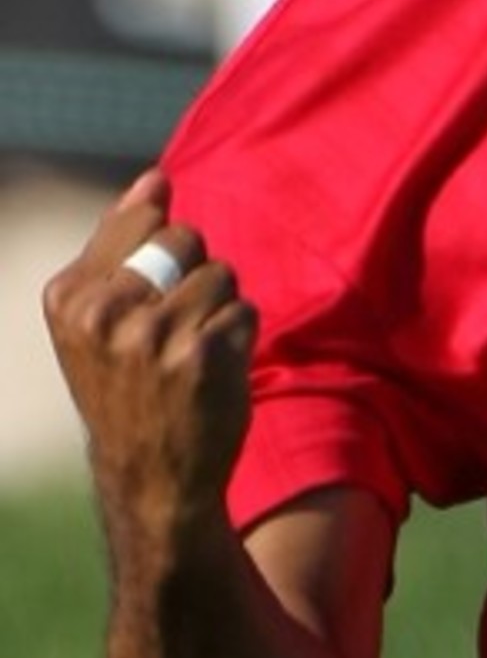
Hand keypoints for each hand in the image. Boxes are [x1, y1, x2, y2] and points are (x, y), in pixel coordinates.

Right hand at [43, 166, 257, 525]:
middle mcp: (104, 313)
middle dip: (193, 277)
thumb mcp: (99, 318)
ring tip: (192, 357)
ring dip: (220, 311)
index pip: (143, 217)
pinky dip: (239, 340)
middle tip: (171, 335)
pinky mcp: (202, 357)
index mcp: (69, 296)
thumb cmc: (128, 388)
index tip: (145, 305)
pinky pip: (246, 311)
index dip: (160, 256)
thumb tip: (154, 178)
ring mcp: (152, 336)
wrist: (152, 480)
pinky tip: (213, 376)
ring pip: (222, 275)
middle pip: (186, 238)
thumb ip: (120, 244)